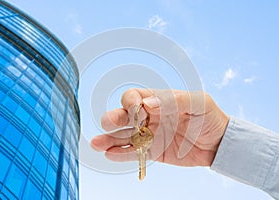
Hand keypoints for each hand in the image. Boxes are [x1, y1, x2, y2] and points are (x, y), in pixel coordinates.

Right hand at [91, 88, 228, 166]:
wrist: (219, 143)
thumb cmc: (209, 117)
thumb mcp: (198, 102)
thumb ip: (174, 100)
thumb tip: (148, 103)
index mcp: (157, 101)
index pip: (134, 97)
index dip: (130, 102)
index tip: (136, 111)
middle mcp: (149, 117)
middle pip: (124, 116)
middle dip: (113, 119)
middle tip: (108, 124)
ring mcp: (149, 135)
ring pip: (124, 136)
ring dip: (109, 139)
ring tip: (97, 144)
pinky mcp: (152, 151)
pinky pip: (134, 152)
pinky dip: (122, 154)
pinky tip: (110, 154)